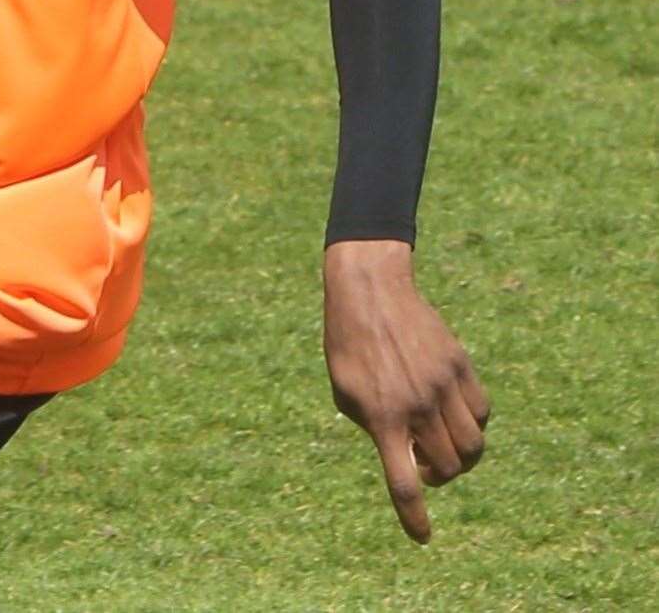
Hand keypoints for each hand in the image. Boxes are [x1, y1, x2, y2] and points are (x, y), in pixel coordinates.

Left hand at [322, 239, 489, 542]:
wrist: (370, 290)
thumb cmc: (348, 343)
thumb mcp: (345, 391)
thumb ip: (374, 427)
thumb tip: (406, 454)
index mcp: (381, 415)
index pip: (403, 482)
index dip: (413, 516)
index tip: (421, 537)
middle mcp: (416, 404)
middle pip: (447, 468)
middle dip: (437, 477)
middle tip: (421, 461)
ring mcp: (442, 385)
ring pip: (472, 446)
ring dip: (460, 457)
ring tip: (438, 442)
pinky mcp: (460, 366)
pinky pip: (481, 413)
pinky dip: (472, 425)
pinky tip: (452, 414)